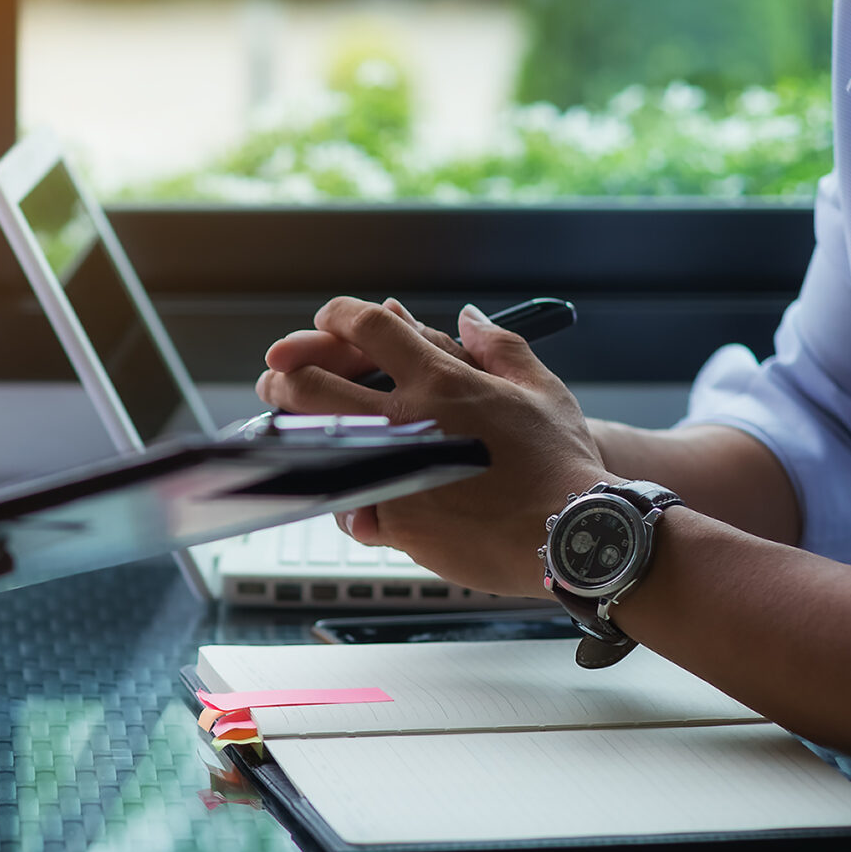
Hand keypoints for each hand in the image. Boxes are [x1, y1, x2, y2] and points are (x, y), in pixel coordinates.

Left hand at [257, 298, 607, 595]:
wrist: (574, 535)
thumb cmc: (563, 467)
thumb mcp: (542, 390)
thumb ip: (500, 348)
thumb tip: (468, 316)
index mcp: (443, 380)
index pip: (372, 327)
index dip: (338, 316)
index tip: (326, 320)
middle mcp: (411, 421)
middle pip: (314, 383)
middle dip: (284, 374)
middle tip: (276, 375)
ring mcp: (396, 471)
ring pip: (315, 444)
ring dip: (289, 432)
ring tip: (283, 430)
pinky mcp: (395, 519)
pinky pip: (348, 505)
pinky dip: (347, 500)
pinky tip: (348, 497)